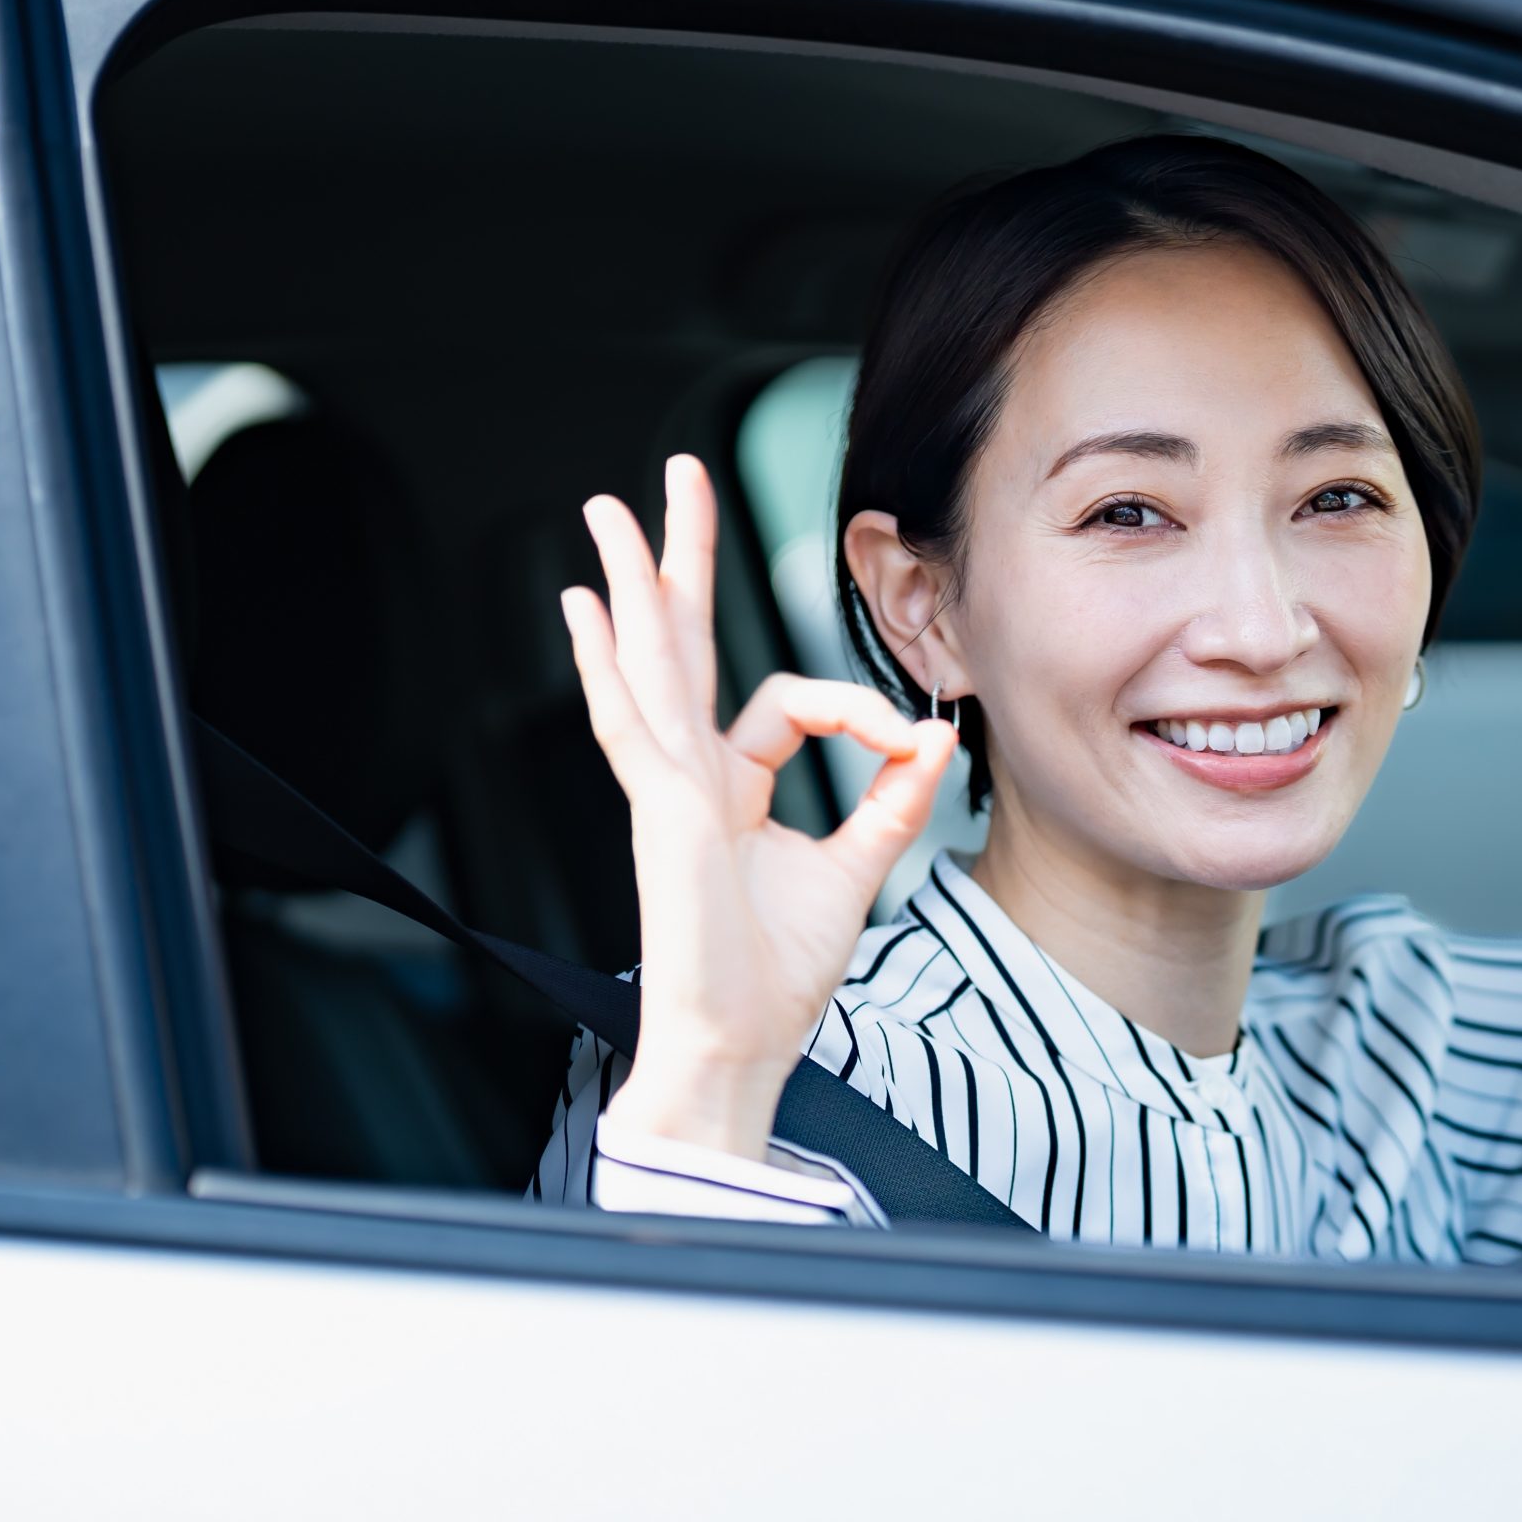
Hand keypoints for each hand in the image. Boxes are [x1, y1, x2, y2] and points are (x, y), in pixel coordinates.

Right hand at [560, 455, 958, 1159]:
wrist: (738, 1044)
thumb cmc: (776, 978)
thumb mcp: (855, 871)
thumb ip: (893, 800)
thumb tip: (937, 732)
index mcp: (731, 788)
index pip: (792, 703)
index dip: (861, 710)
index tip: (916, 742)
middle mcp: (690, 775)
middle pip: (681, 643)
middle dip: (680, 558)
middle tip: (678, 477)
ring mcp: (666, 788)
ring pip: (646, 662)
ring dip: (632, 581)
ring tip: (612, 510)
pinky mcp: (661, 810)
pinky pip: (631, 723)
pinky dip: (605, 664)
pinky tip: (584, 609)